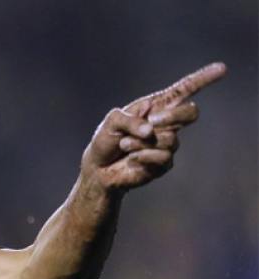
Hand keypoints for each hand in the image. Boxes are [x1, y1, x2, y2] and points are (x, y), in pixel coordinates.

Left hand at [79, 62, 224, 193]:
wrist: (99, 168)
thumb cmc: (106, 139)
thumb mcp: (111, 122)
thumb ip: (129, 121)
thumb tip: (151, 131)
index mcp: (156, 106)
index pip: (185, 90)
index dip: (203, 79)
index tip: (222, 68)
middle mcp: (166, 123)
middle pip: (191, 113)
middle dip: (174, 115)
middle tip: (152, 120)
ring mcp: (167, 143)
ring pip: (170, 139)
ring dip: (141, 142)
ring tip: (124, 145)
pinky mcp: (164, 164)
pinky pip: (163, 158)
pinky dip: (142, 156)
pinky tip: (131, 158)